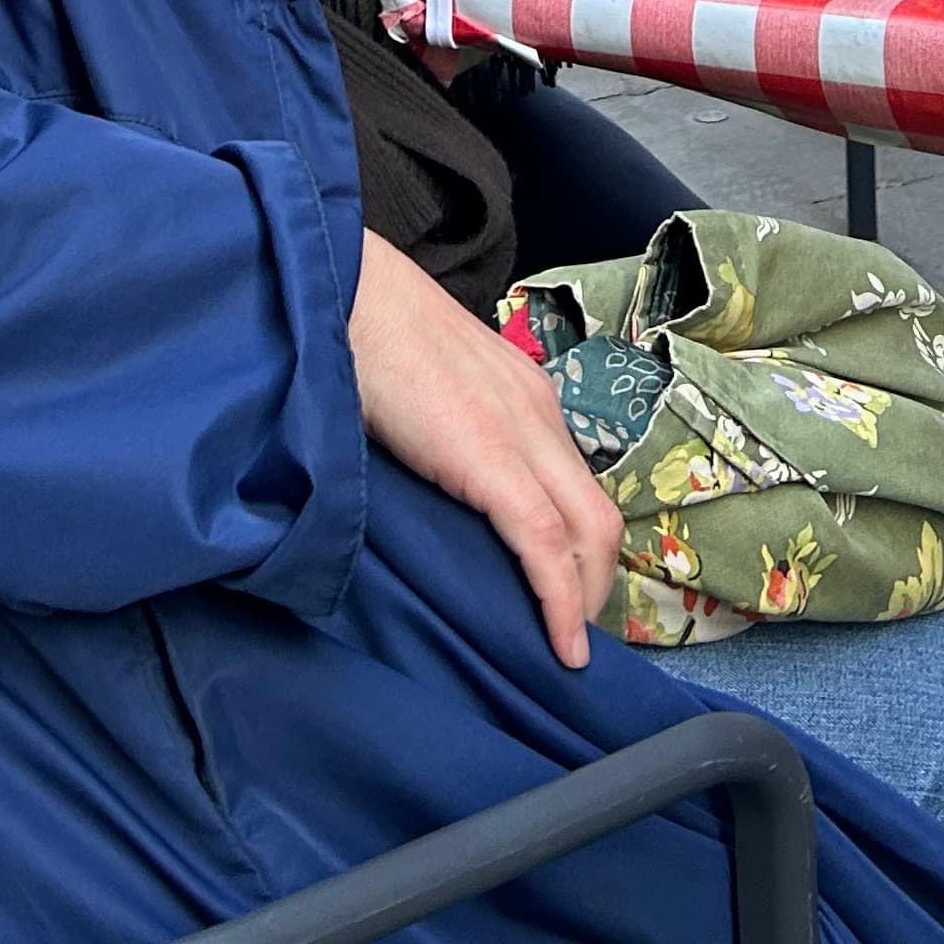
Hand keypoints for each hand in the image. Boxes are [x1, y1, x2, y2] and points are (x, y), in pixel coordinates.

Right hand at [346, 231, 621, 666]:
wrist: (345, 292)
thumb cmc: (366, 341)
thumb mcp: (429, 394)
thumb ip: (451, 437)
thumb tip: (443, 496)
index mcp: (525, 397)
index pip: (577, 487)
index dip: (580, 551)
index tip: (567, 602)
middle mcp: (539, 412)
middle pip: (599, 516)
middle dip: (594, 585)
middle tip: (569, 639)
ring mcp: (522, 430)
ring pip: (588, 532)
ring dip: (582, 598)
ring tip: (564, 650)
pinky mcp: (492, 456)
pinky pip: (545, 543)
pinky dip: (559, 599)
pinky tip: (559, 645)